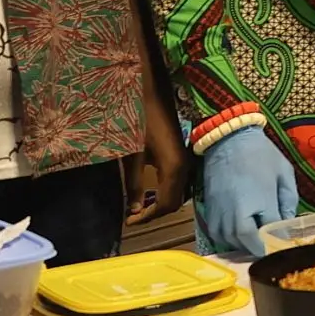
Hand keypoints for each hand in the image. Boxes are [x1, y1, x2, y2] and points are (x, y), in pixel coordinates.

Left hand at [126, 83, 189, 225]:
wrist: (153, 93)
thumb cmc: (139, 121)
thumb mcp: (132, 155)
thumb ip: (135, 184)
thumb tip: (134, 210)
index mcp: (173, 169)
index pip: (165, 205)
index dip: (147, 218)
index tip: (128, 222)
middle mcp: (185, 167)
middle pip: (175, 202)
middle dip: (155, 213)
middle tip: (133, 216)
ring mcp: (186, 160)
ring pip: (178, 192)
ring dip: (160, 202)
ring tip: (139, 205)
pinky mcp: (183, 154)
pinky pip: (178, 181)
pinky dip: (165, 191)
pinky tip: (151, 188)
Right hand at [200, 126, 298, 256]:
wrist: (227, 141)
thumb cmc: (260, 155)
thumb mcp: (284, 174)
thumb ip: (289, 202)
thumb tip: (287, 223)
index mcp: (259, 206)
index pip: (271, 237)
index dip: (280, 244)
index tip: (287, 245)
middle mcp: (236, 217)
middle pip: (250, 246)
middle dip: (263, 248)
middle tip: (274, 245)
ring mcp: (220, 218)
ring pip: (234, 244)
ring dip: (247, 245)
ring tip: (260, 238)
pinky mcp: (208, 216)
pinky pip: (220, 237)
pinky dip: (232, 238)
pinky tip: (243, 231)